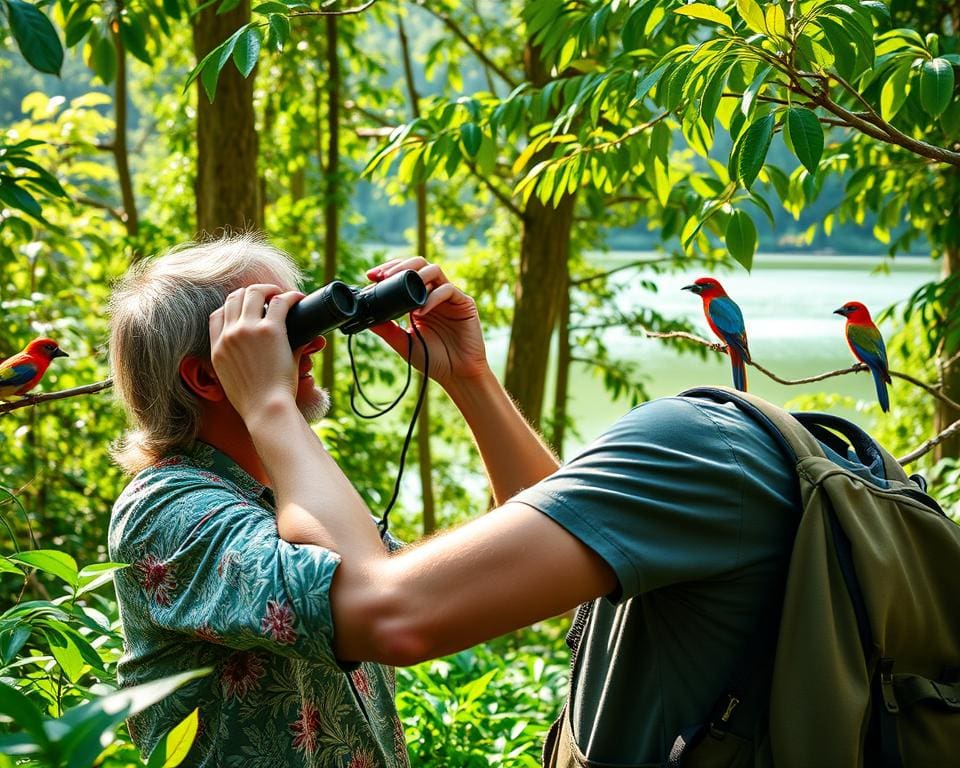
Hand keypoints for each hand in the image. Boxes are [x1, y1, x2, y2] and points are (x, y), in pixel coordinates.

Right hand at [209, 284, 304, 420]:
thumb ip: (237, 363)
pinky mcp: (270, 330)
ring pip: (255, 292)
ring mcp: (248, 330)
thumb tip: (257, 355)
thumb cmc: (255, 402)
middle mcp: (229, 335)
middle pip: (235, 297)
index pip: (216, 314)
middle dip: (252, 294)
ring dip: (270, 290)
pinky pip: (280, 301)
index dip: (232, 306)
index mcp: (217, 348)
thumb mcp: (232, 380)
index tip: (247, 309)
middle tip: (269, 298)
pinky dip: (291, 296)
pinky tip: (298, 298)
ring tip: (283, 295)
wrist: (265, 409)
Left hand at [366, 257, 488, 390]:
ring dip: (417, 276)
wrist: (457, 375)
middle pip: (419, 264)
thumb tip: (365, 318)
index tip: (371, 275)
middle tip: (383, 276)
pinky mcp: (464, 303)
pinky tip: (420, 311)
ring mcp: (449, 297)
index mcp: (419, 301)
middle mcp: (434, 294)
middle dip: (400, 266)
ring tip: (403, 289)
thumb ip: (387, 330)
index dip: (389, 270)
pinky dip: (432, 297)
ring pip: (434, 270)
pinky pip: (448, 290)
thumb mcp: (404, 343)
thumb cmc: (433, 361)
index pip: (404, 274)